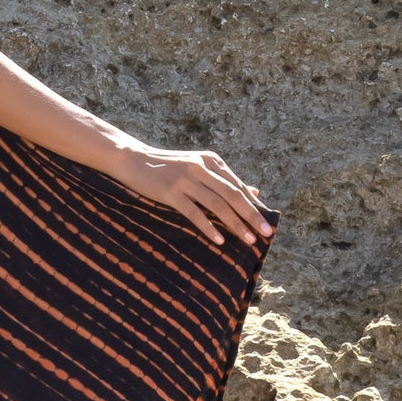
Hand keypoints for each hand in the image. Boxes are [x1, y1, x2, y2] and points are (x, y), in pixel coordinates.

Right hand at [112, 143, 274, 247]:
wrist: (132, 160)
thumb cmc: (167, 167)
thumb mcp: (198, 168)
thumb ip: (224, 180)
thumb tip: (255, 192)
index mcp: (211, 161)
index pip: (238, 187)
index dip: (254, 206)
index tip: (268, 223)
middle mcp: (201, 167)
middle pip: (233, 195)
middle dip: (252, 216)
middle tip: (267, 234)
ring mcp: (185, 179)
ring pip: (217, 204)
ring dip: (236, 224)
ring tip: (249, 240)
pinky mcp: (170, 191)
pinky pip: (194, 212)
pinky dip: (209, 227)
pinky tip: (220, 240)